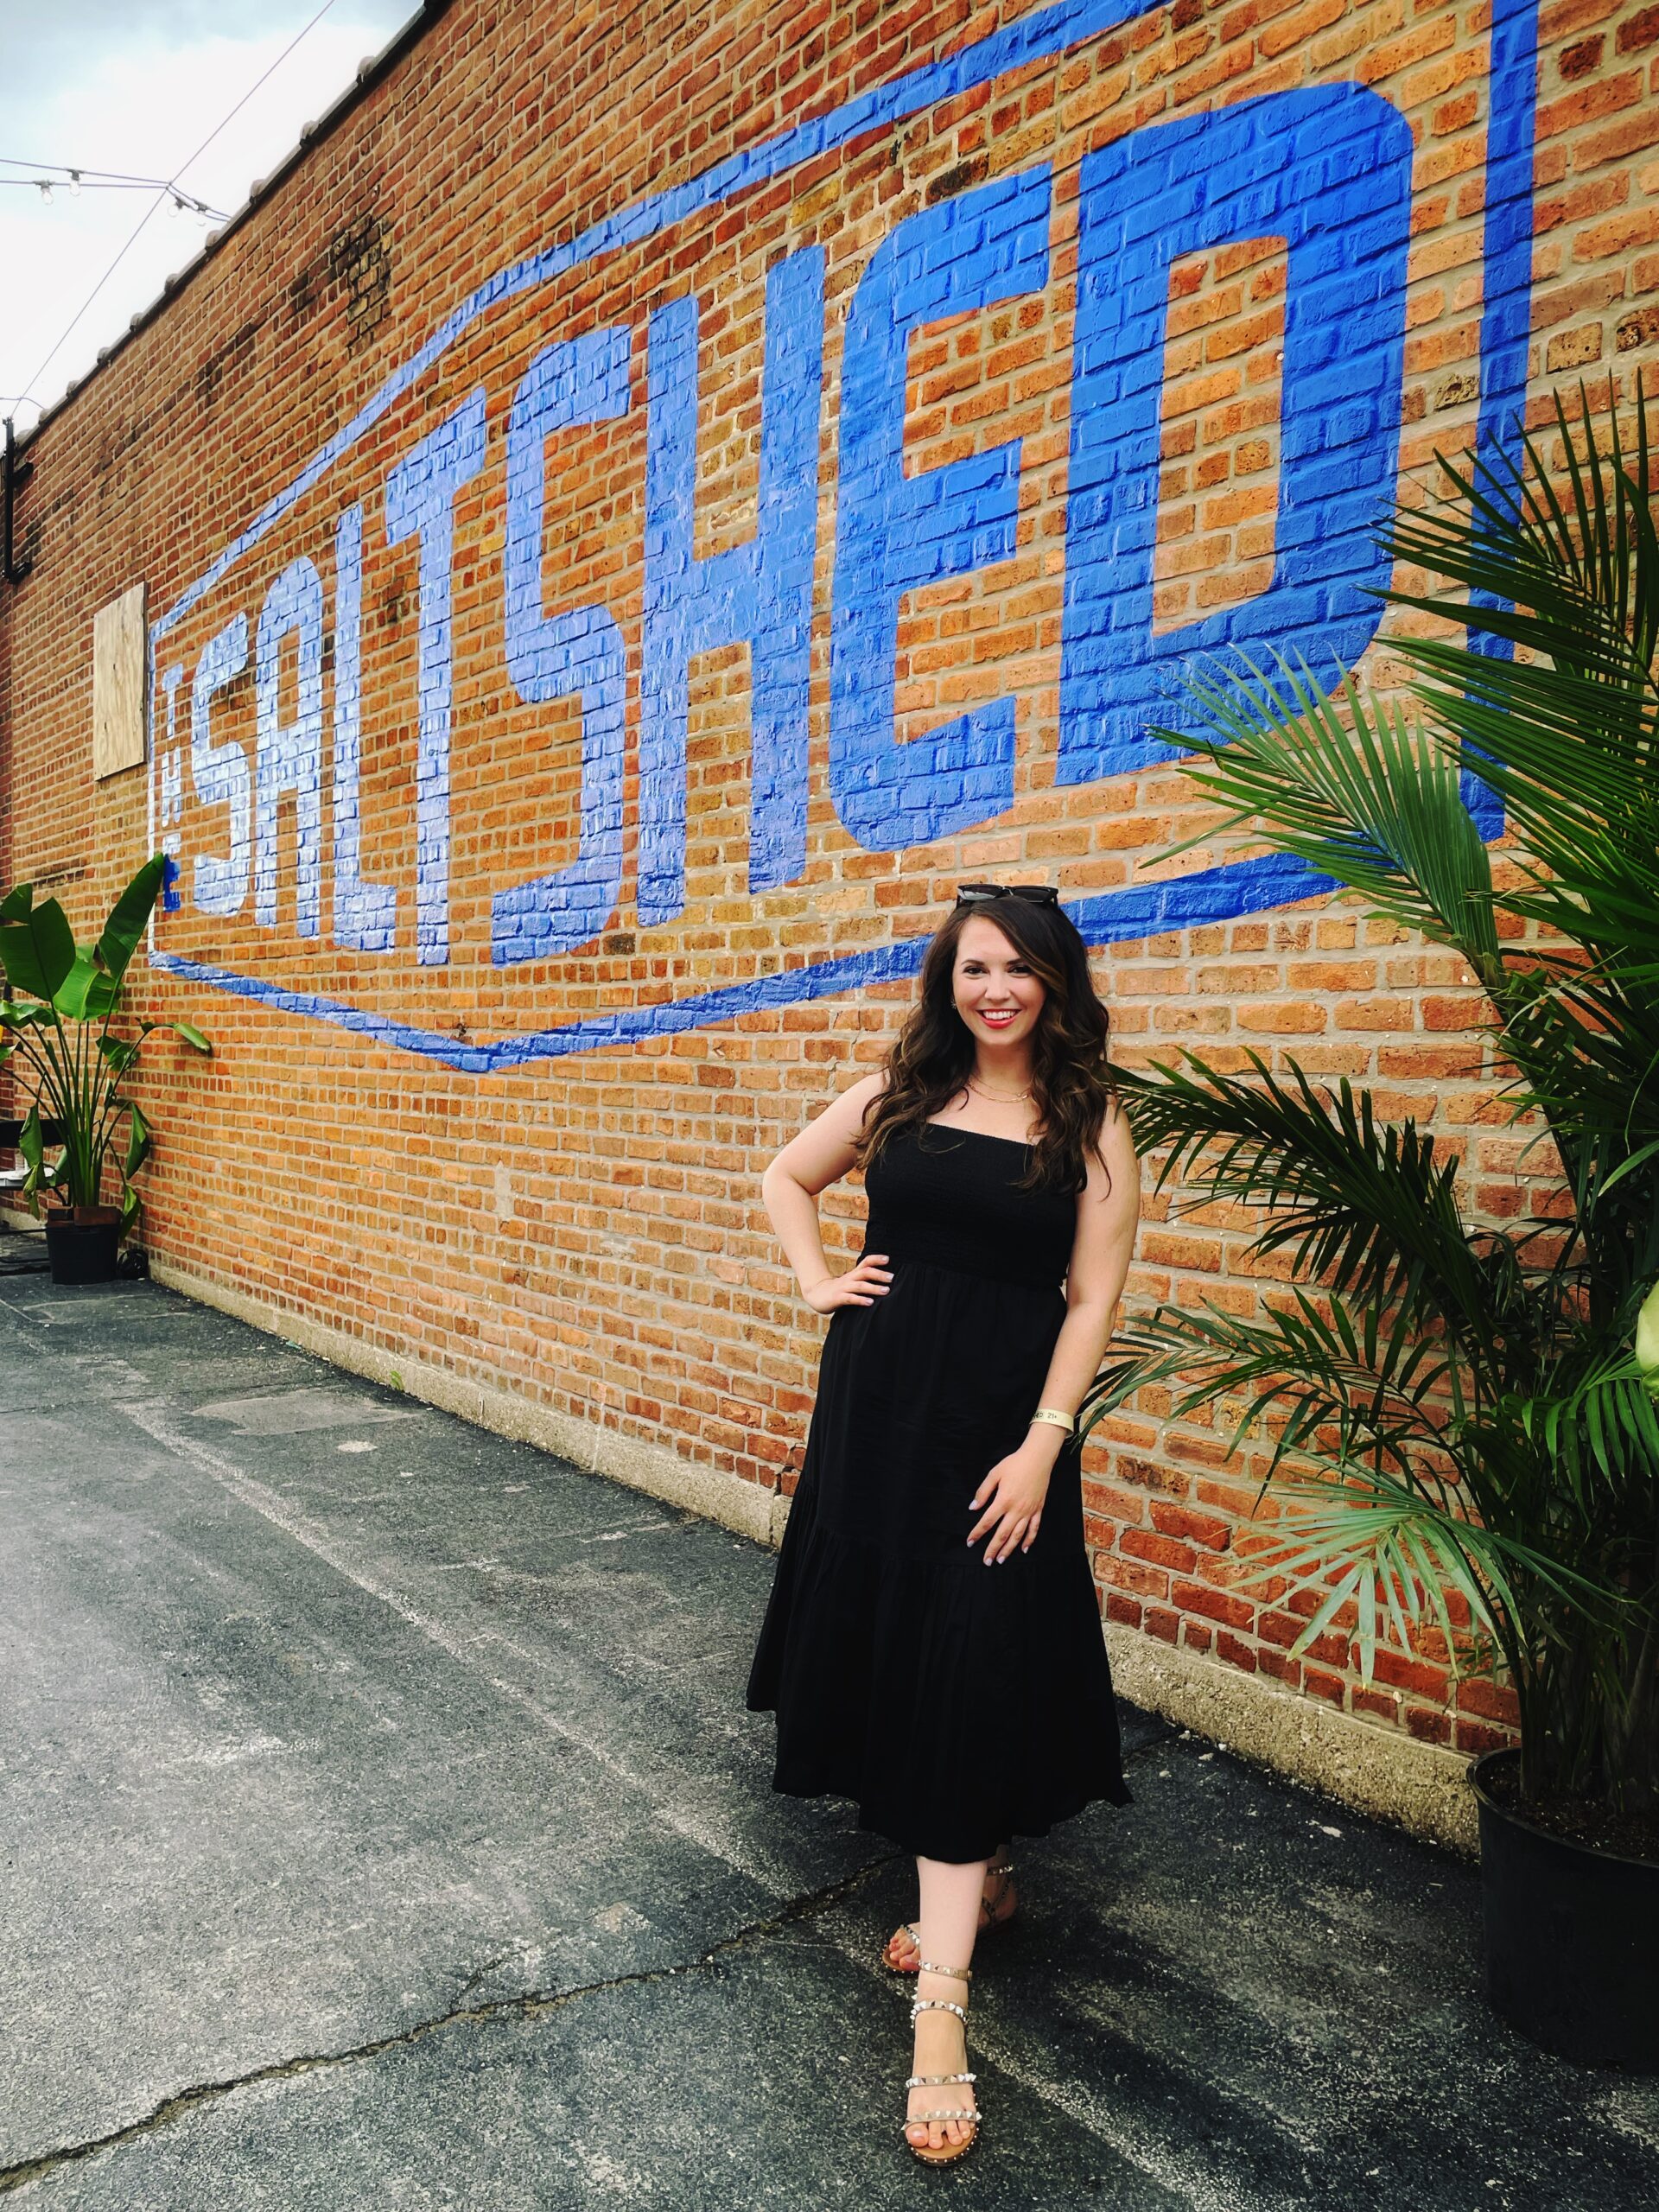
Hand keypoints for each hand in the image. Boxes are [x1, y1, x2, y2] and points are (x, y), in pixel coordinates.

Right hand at [802, 1253, 893, 1312]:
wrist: (816, 1295)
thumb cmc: (838, 1289)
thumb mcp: (851, 1282)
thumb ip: (863, 1280)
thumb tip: (883, 1280)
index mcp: (853, 1274)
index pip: (865, 1262)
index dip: (876, 1259)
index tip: (888, 1259)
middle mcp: (849, 1279)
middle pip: (865, 1272)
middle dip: (879, 1274)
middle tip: (892, 1277)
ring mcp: (843, 1288)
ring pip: (860, 1286)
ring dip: (874, 1288)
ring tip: (886, 1291)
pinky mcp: (838, 1298)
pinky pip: (850, 1298)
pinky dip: (861, 1300)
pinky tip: (870, 1302)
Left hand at [966, 1442, 1052, 1562]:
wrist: (1037, 1458)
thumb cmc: (1014, 1464)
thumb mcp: (994, 1474)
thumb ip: (983, 1492)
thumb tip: (973, 1507)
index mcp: (1003, 1500)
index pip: (987, 1521)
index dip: (977, 1533)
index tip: (970, 1542)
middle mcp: (1016, 1509)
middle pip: (1002, 1534)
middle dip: (993, 1549)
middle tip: (986, 1561)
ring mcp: (1029, 1511)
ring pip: (1018, 1535)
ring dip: (1009, 1549)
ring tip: (1001, 1559)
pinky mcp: (1038, 1510)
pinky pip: (1034, 1529)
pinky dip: (1029, 1540)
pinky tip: (1024, 1549)